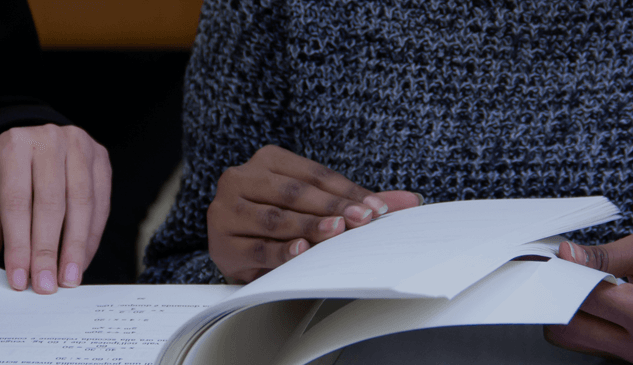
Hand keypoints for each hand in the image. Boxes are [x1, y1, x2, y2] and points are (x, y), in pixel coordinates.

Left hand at [0, 124, 111, 294]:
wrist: (33, 150)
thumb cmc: (9, 179)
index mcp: (14, 146)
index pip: (16, 202)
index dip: (19, 244)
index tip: (20, 279)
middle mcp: (49, 139)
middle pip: (51, 203)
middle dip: (47, 250)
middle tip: (45, 286)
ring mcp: (80, 146)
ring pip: (81, 204)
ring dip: (75, 247)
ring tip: (67, 280)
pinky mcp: (101, 160)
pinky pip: (100, 204)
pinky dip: (91, 237)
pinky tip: (81, 261)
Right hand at [208, 145, 420, 283]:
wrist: (234, 245)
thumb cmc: (280, 219)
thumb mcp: (315, 205)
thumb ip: (356, 201)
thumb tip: (410, 201)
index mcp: (266, 160)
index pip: (312, 174)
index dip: (346, 191)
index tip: (376, 208)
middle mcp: (240, 178)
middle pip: (294, 192)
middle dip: (332, 207)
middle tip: (363, 219)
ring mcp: (226, 210)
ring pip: (275, 218)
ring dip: (309, 226)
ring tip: (337, 231)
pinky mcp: (221, 242)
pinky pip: (257, 247)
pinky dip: (281, 251)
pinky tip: (301, 250)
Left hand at [543, 218, 632, 363]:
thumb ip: (605, 255)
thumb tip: (566, 257)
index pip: (582, 299)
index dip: (560, 274)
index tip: (550, 255)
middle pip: (568, 330)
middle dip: (558, 296)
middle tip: (560, 267)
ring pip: (575, 340)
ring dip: (568, 310)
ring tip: (581, 279)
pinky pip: (592, 341)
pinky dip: (584, 318)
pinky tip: (593, 293)